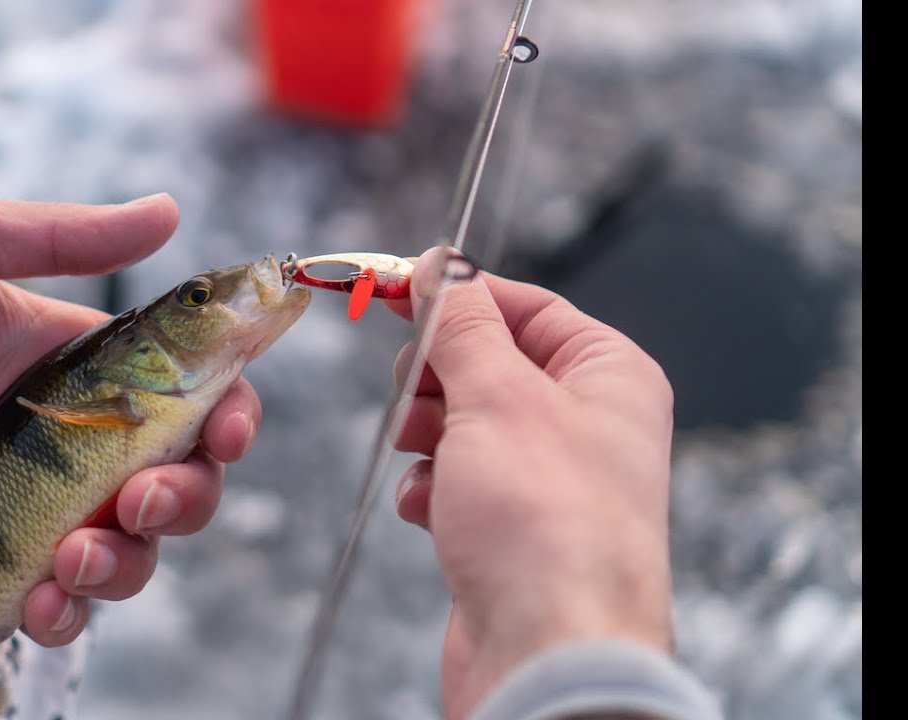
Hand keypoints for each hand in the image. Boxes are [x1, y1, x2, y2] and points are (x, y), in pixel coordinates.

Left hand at [0, 188, 260, 646]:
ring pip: (126, 548)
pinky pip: (53, 601)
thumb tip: (168, 210)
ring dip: (128, 562)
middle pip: (172, 479)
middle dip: (186, 496)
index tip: (231, 426)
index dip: (225, 411)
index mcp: (64, 362)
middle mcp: (59, 436)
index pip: (179, 391)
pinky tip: (45, 599)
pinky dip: (68, 613)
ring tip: (78, 556)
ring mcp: (20, 503)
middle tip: (140, 497)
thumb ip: (58, 236)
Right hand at [386, 248, 675, 719]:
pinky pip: (459, 480)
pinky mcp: (515, 528)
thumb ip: (461, 323)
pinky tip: (431, 511)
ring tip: (427, 459)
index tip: (398, 290)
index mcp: (608, 374)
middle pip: (490, 363)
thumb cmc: (546, 525)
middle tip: (417, 395)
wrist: (549, 651)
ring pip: (465, 422)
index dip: (461, 297)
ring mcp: (551, 479)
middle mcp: (588, 423)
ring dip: (429, 435)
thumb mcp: (496, 395)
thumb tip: (441, 264)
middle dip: (439, 378)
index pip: (527, 306)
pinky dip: (433, 487)